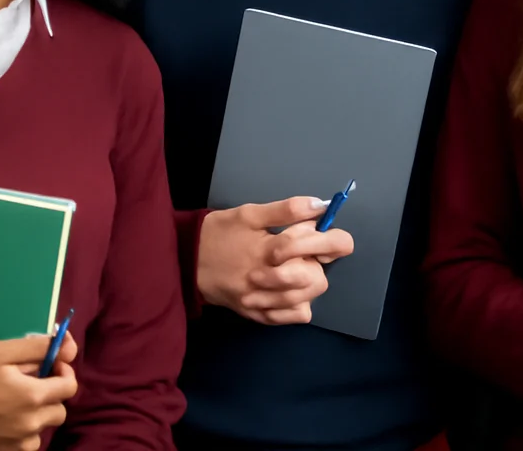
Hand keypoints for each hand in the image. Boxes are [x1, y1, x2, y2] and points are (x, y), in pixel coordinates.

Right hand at [0, 334, 78, 450]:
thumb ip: (38, 347)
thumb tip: (70, 347)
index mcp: (32, 397)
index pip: (70, 386)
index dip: (63, 372)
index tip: (49, 366)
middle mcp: (30, 425)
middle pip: (60, 409)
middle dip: (51, 393)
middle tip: (28, 382)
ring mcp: (17, 444)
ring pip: (45, 427)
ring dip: (38, 413)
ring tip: (14, 400)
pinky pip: (29, 443)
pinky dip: (25, 431)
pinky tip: (6, 418)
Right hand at [196, 197, 354, 323]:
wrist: (186, 261)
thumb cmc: (220, 233)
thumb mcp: (249, 213)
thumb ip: (286, 210)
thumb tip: (321, 206)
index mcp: (268, 249)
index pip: (311, 245)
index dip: (333, 241)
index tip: (336, 238)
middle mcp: (267, 280)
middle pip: (315, 278)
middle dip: (318, 263)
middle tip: (309, 252)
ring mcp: (262, 301)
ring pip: (306, 299)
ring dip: (310, 283)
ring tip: (300, 268)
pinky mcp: (257, 314)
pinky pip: (293, 317)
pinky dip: (300, 304)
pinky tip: (294, 290)